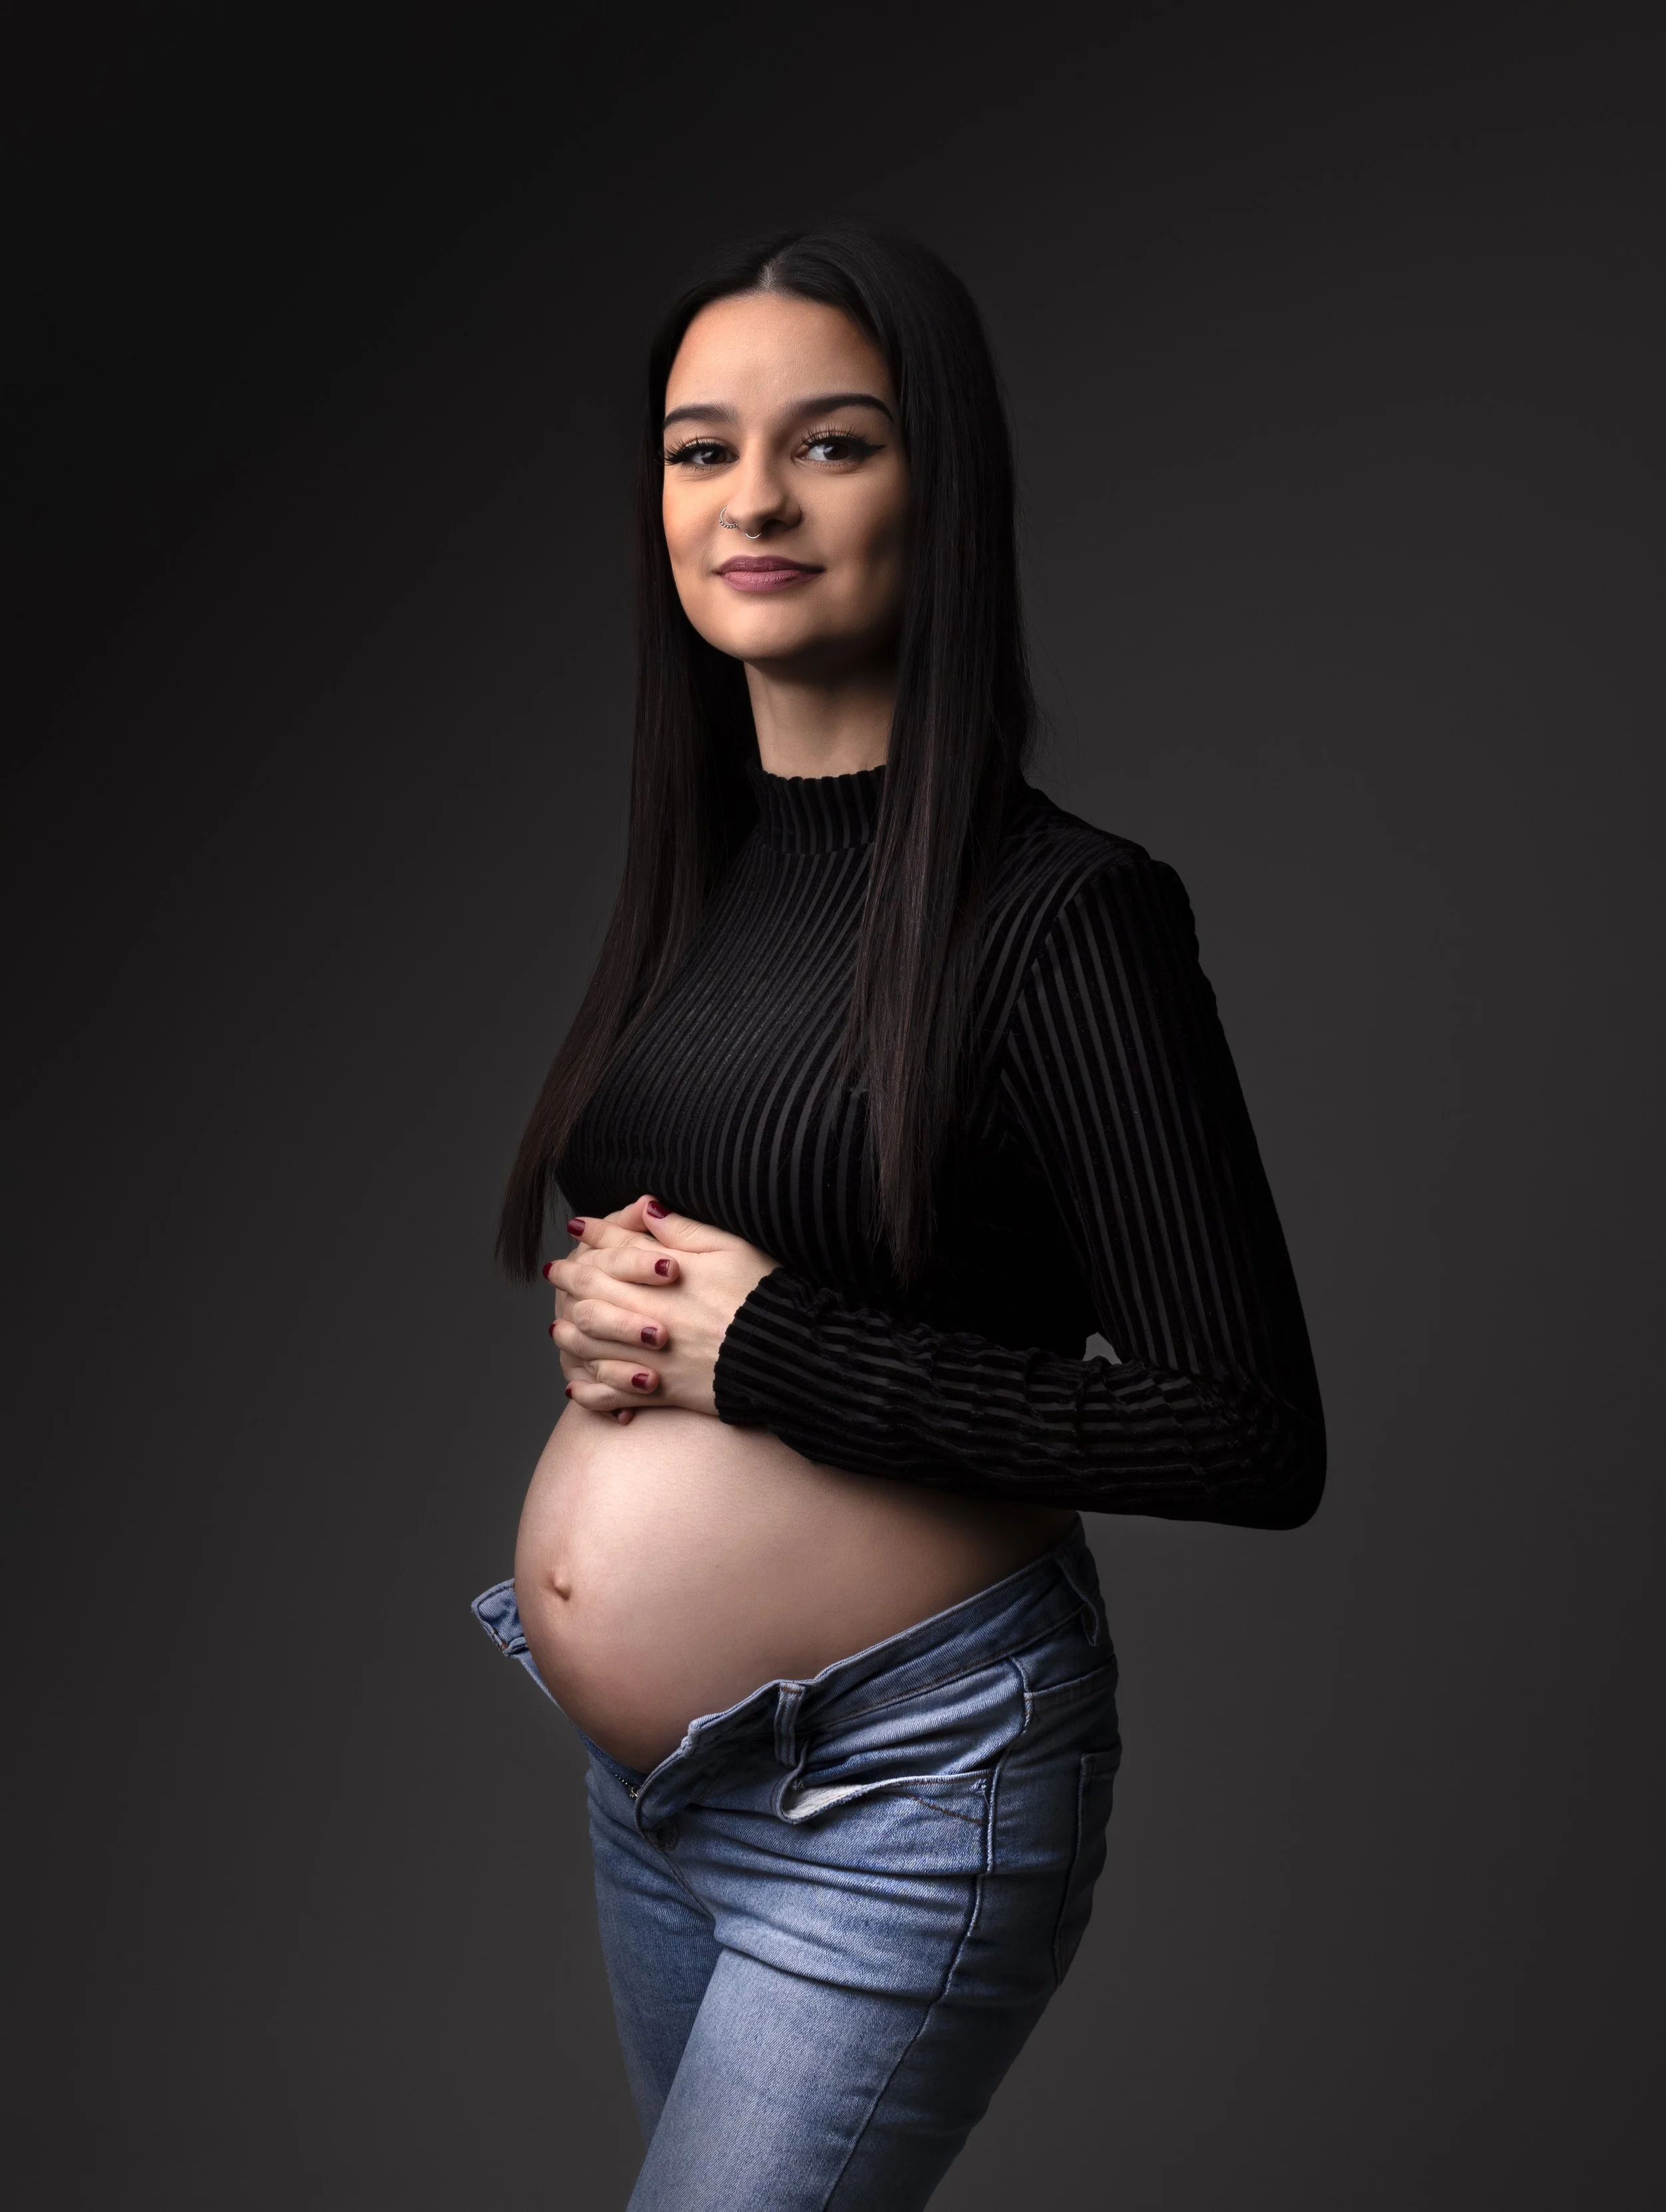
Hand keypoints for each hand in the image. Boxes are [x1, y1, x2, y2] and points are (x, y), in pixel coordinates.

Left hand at [544, 1195, 776, 1421]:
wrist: (788, 1357)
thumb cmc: (766, 1298)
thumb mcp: (733, 1249)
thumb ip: (685, 1230)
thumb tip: (647, 1208)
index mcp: (670, 1276)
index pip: (619, 1249)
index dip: (594, 1235)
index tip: (575, 1227)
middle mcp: (652, 1314)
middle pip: (594, 1292)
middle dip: (569, 1279)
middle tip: (555, 1273)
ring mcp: (653, 1355)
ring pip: (593, 1343)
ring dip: (570, 1332)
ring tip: (558, 1326)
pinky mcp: (663, 1390)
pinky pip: (613, 1393)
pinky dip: (590, 1389)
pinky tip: (576, 1384)